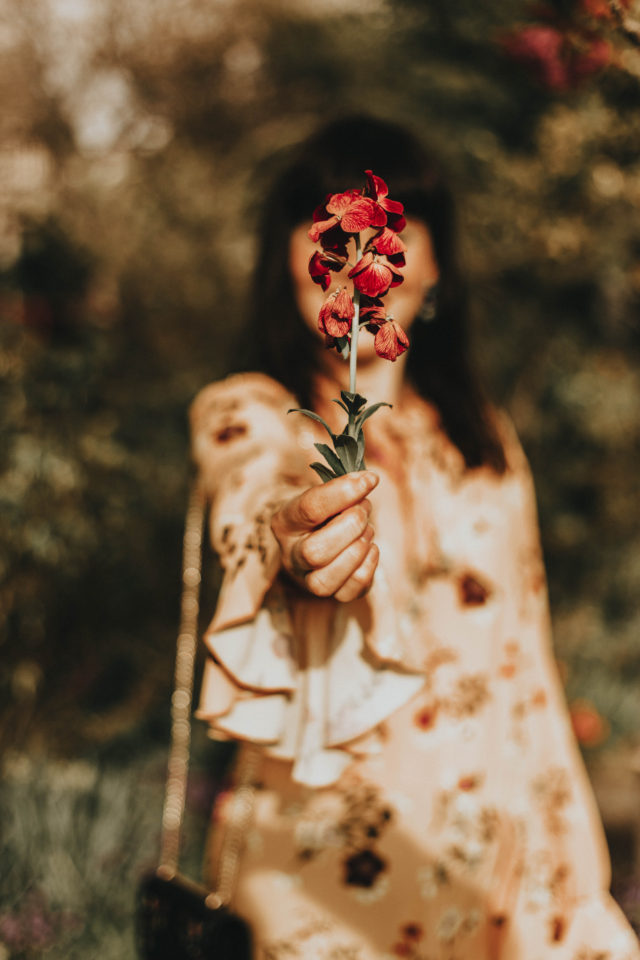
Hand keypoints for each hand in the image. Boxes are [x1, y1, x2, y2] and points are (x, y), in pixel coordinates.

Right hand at [270, 471, 379, 601]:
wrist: (323, 540)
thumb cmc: (325, 514)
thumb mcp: (325, 496)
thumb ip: (341, 489)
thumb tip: (367, 481)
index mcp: (285, 524)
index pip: (309, 509)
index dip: (342, 493)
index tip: (368, 479)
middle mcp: (291, 556)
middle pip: (314, 552)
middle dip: (351, 527)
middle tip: (365, 509)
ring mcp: (310, 580)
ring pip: (328, 578)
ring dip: (359, 547)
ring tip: (367, 529)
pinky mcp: (335, 595)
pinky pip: (353, 589)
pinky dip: (369, 565)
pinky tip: (369, 548)